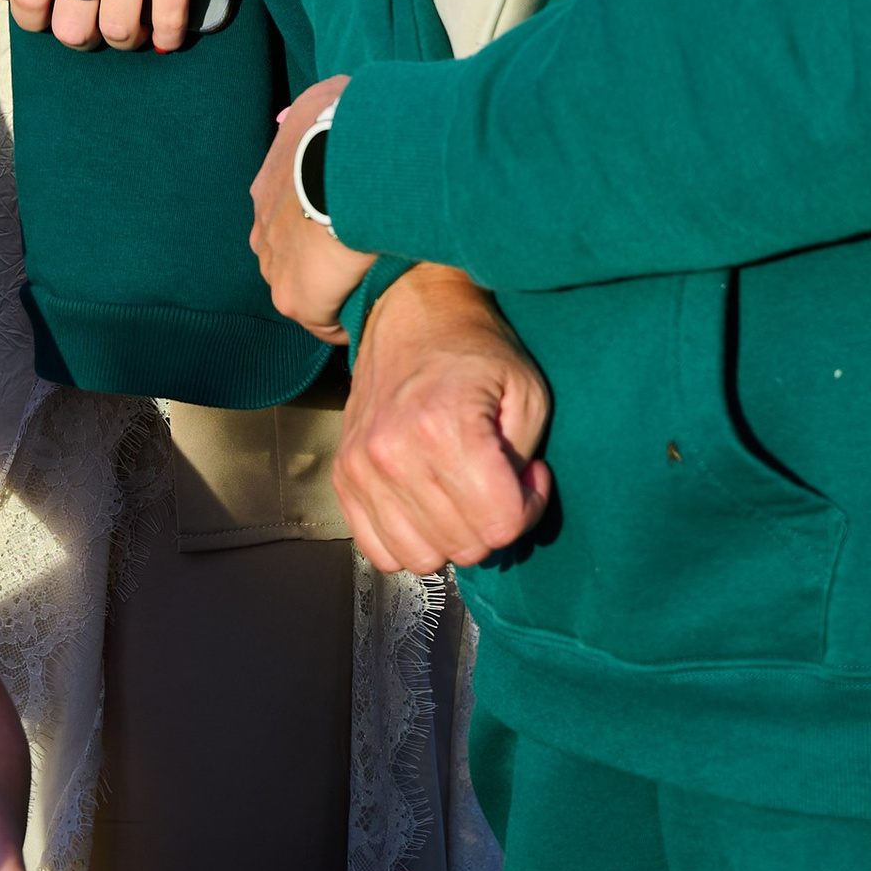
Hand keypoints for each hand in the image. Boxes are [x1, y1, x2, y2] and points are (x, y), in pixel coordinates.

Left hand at [11, 0, 223, 49]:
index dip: (32, 17)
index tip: (43, 16)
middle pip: (71, 23)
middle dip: (79, 32)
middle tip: (92, 22)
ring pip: (120, 29)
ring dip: (125, 35)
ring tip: (133, 26)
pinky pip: (171, 18)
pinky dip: (170, 34)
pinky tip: (170, 31)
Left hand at [249, 73, 368, 336]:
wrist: (353, 162)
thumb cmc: (347, 126)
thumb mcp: (324, 100)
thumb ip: (319, 110)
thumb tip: (318, 113)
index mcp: (269, 185)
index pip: (288, 212)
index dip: (319, 220)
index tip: (349, 222)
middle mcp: (262, 227)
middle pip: (289, 254)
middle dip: (320, 259)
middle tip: (363, 256)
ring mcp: (274, 265)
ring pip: (304, 289)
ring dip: (332, 291)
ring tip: (372, 286)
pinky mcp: (295, 298)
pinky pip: (322, 321)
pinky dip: (344, 320)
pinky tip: (373, 309)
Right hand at [332, 266, 553, 572]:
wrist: (410, 313)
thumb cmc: (474, 349)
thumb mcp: (528, 391)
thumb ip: (527, 460)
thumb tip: (511, 509)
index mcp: (443, 426)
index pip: (501, 524)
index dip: (527, 506)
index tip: (527, 474)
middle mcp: (393, 452)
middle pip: (464, 546)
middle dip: (492, 521)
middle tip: (496, 479)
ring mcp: (361, 467)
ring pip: (422, 557)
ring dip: (451, 536)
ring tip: (461, 492)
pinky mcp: (343, 476)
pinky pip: (379, 551)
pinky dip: (409, 540)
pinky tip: (427, 507)